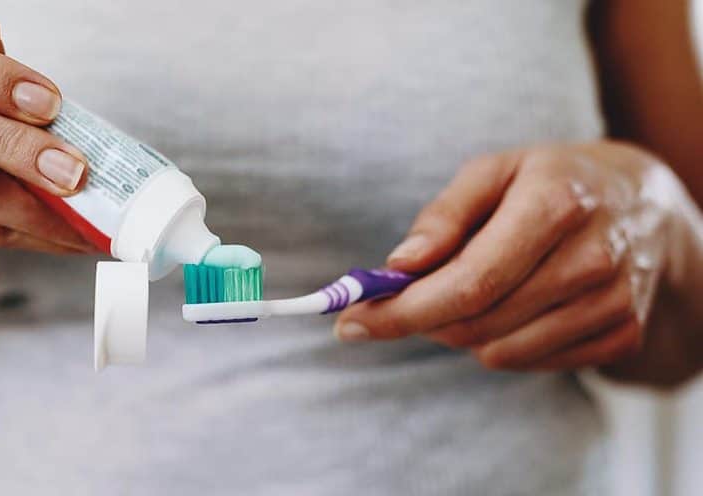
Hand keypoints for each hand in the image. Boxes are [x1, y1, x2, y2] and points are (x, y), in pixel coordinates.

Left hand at [335, 142, 672, 370]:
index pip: (469, 281)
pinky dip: (502, 343)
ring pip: (499, 351)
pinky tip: (513, 305)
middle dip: (421, 319)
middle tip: (398, 302)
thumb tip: (397, 266)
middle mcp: (591, 258)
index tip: (349, 322)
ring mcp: (613, 302)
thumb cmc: (551, 182)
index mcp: (554, 205)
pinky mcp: (623, 334)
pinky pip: (530, 363)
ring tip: (473, 289)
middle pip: (477, 322)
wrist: (647, 207)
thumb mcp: (494, 171)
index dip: (402, 310)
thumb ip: (442, 217)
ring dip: (462, 331)